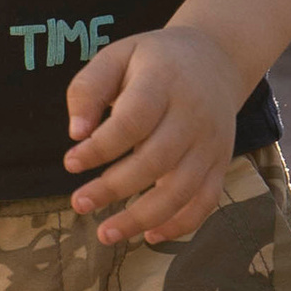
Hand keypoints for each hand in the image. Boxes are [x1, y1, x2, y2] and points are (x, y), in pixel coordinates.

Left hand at [63, 26, 243, 246]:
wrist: (215, 60)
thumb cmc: (153, 61)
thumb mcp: (117, 55)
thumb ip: (89, 88)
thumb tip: (75, 133)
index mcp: (164, 83)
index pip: (133, 121)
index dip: (101, 147)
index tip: (70, 162)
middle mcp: (193, 115)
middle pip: (156, 160)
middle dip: (114, 188)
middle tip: (79, 203)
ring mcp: (211, 143)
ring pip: (181, 189)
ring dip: (142, 217)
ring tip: (106, 233)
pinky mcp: (221, 163)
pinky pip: (206, 201)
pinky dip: (180, 225)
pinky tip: (149, 235)